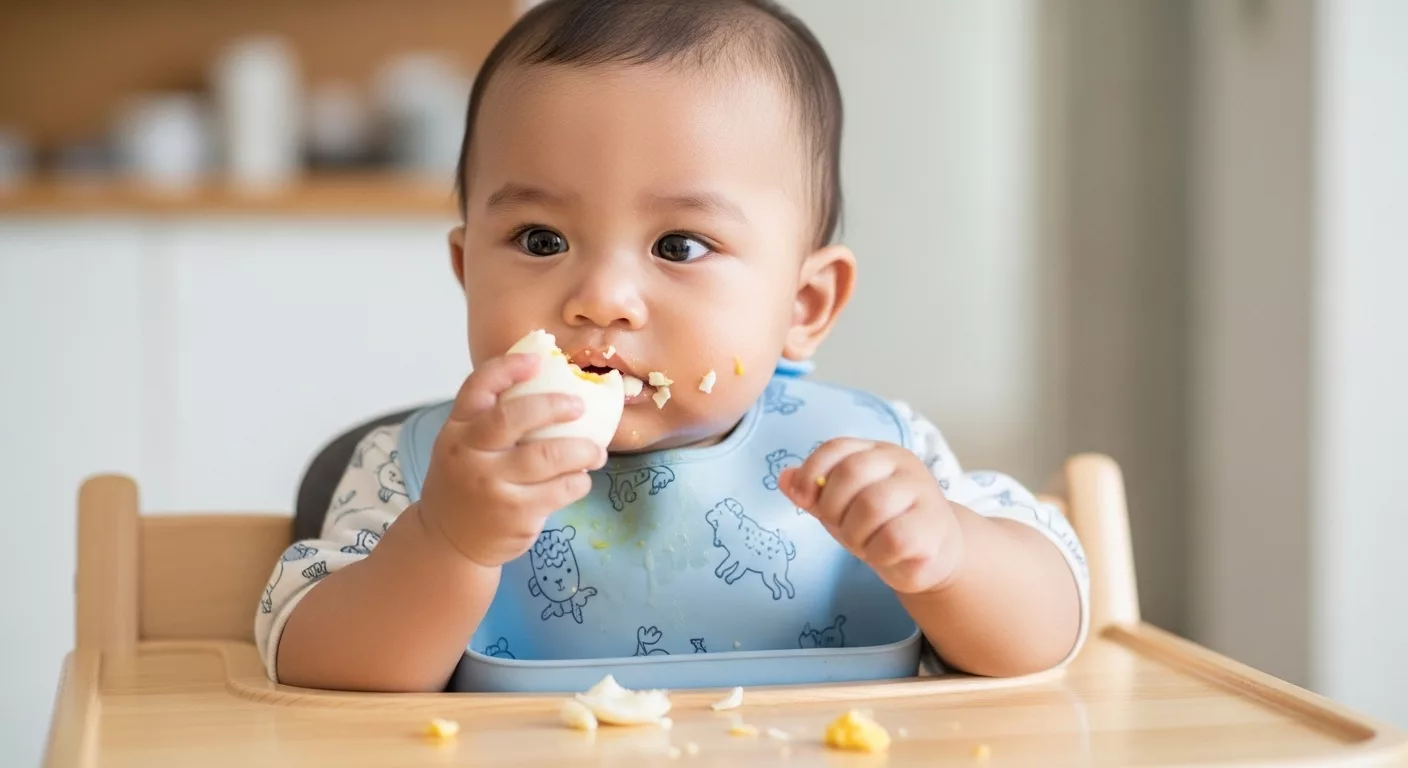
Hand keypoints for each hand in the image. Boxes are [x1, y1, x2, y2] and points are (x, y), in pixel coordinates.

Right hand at [418, 354, 605, 566]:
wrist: (448, 542)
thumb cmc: (466, 481)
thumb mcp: (463, 446)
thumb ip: (490, 420)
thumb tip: (548, 382)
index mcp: (456, 430)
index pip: (478, 387)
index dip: (507, 368)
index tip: (536, 360)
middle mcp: (469, 454)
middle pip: (513, 418)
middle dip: (554, 406)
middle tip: (579, 406)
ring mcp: (492, 486)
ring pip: (548, 456)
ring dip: (582, 450)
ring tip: (595, 452)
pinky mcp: (516, 514)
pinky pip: (561, 489)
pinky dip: (579, 481)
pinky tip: (579, 478)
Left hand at [780, 439, 963, 594]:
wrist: (933, 555)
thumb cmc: (883, 525)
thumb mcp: (843, 507)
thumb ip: (815, 493)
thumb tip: (783, 478)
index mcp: (878, 452)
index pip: (837, 447)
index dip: (812, 471)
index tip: (803, 498)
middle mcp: (903, 464)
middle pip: (852, 472)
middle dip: (834, 507)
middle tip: (841, 527)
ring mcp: (923, 492)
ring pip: (872, 505)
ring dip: (856, 534)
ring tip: (864, 543)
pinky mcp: (934, 526)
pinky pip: (894, 538)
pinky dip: (878, 553)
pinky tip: (884, 554)